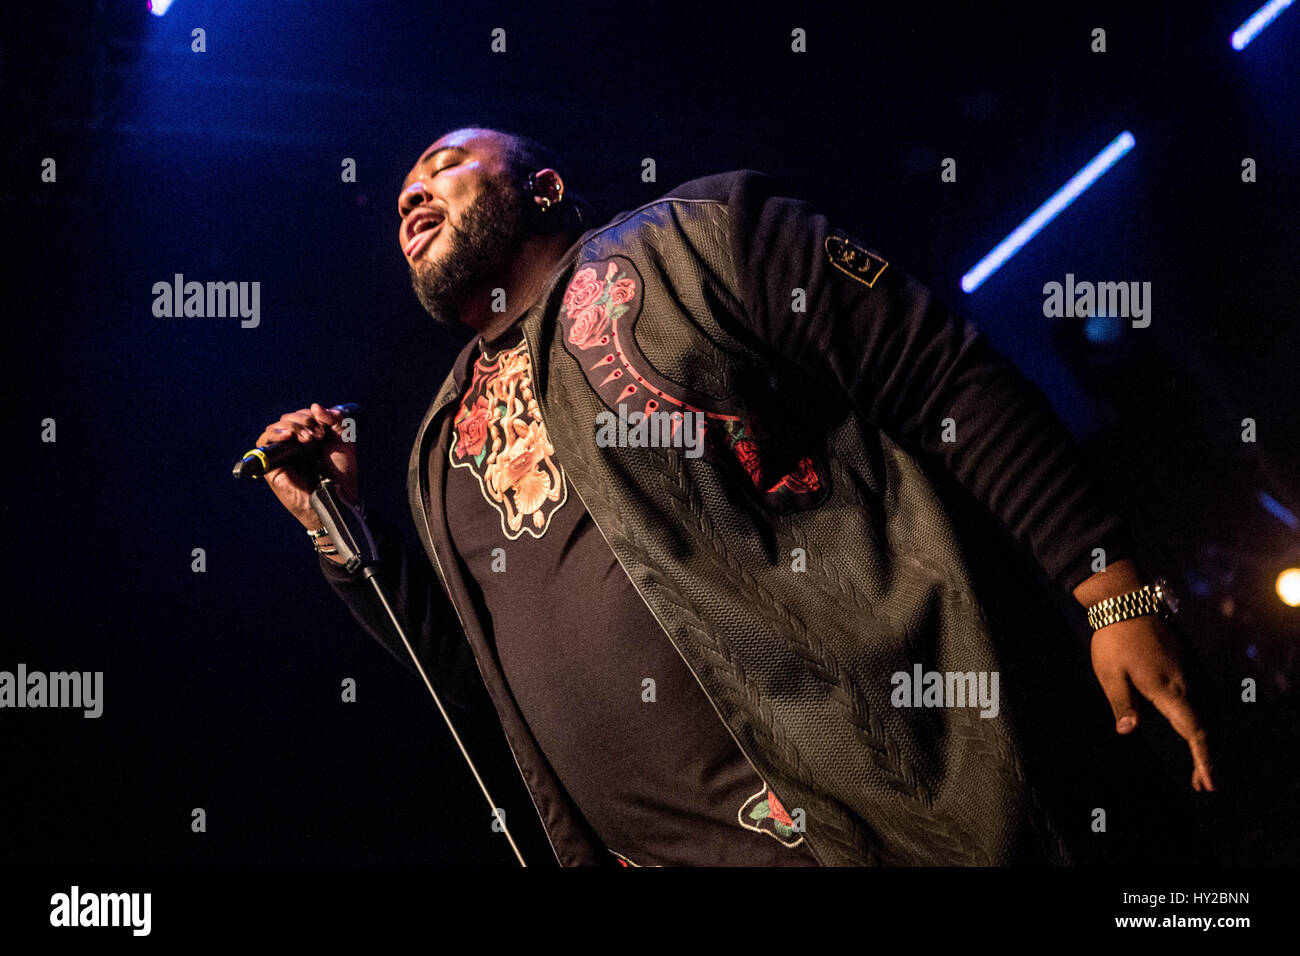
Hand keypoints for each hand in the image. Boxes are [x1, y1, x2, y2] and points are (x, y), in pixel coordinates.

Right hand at [254, 403, 359, 528]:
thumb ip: (333, 420)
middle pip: (286, 419)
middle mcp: (293, 444)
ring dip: (291, 426)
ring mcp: (282, 454)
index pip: (300, 415)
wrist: (339, 496)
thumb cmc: (341, 473)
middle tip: (317, 435)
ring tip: (308, 438)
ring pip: (274, 429)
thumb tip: (315, 406)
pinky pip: (264, 445)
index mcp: (309, 436)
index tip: (324, 427)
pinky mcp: (272, 466)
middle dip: (302, 421)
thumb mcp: (342, 440)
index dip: (309, 415)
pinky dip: (274, 436)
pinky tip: (288, 436)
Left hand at [1090, 614, 1213, 790]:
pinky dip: (1207, 718)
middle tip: (1201, 784)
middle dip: (1207, 757)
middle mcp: (1189, 682)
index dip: (1204, 760)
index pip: (1195, 732)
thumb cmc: (1114, 639)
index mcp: (1170, 689)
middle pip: (1208, 727)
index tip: (1208, 783)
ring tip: (1200, 764)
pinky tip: (1197, 728)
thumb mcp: (1110, 674)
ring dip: (1209, 739)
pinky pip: (1206, 697)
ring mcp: (1192, 670)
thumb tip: (1128, 732)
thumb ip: (1122, 705)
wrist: (1128, 601)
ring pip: (1210, 712)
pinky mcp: (1190, 662)